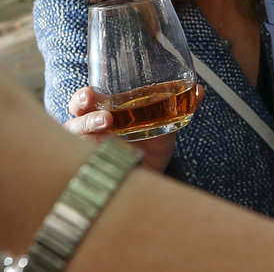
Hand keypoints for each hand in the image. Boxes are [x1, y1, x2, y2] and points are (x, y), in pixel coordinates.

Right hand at [65, 84, 200, 172]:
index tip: (91, 93)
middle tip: (90, 100)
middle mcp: (90, 132)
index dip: (83, 96)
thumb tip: (200, 90)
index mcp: (102, 114)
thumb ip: (180, 108)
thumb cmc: (149, 150)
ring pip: (75, 136)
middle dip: (79, 104)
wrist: (149, 183)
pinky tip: (104, 152)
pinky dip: (90, 156)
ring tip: (107, 121)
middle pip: (74, 115)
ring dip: (87, 124)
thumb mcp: (164, 128)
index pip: (84, 102)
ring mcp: (87, 152)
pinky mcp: (91, 170)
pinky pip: (81, 163)